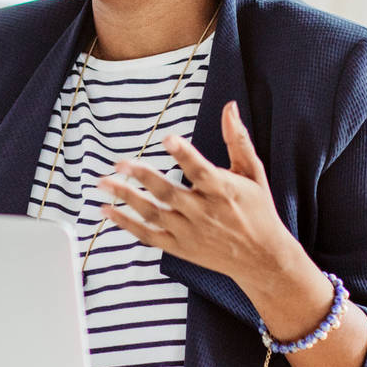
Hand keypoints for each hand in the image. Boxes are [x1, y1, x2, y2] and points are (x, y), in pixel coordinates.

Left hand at [97, 101, 302, 289]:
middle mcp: (204, 213)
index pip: (201, 170)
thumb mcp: (253, 174)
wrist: (262, 259)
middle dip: (143, 177)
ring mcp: (190, 232)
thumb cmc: (258, 211)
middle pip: (168, 193)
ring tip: (103, 183)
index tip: (168, 138)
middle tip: (119, 163)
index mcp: (224, 191)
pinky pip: (148, 236)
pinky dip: (126, 224)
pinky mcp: (180, 247)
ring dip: (126, 198)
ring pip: (153, 214)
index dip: (184, 154)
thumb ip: (238, 140)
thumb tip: (229, 107)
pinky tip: (106, 211)